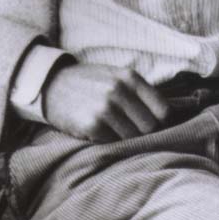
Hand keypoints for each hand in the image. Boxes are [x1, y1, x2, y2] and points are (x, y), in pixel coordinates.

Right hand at [43, 63, 170, 141]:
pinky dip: (110, 142)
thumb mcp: (115, 77)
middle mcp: (119, 91)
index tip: (157, 128)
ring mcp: (105, 108)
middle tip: (133, 134)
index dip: (163, 123)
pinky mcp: (92, 124)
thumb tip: (167, 117)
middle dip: (145, 134)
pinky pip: (113, 142)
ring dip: (126, 139)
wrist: (51, 84)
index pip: (163, 110)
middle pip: (150, 127)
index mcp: (130, 78)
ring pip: (133, 138)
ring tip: (115, 132)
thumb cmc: (88, 83)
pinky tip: (100, 133)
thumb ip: (138, 92)